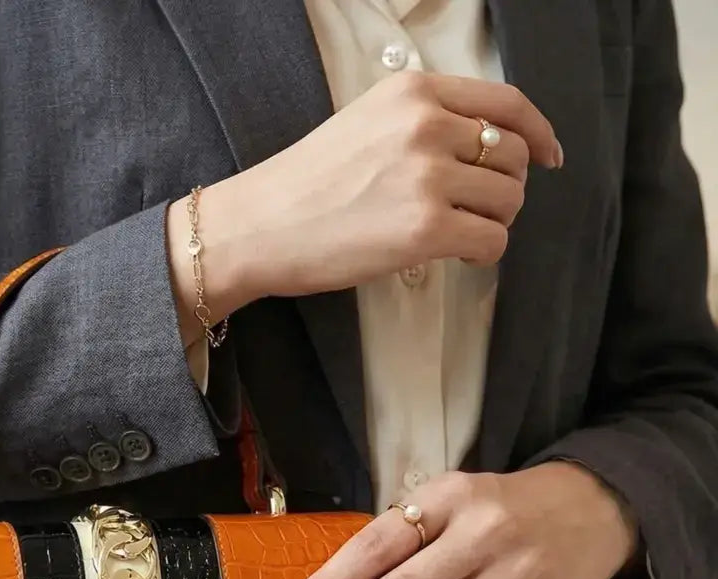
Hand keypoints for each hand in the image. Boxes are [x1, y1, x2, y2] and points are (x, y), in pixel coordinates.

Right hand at [167, 72, 561, 338]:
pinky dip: (483, 252)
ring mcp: (428, 176)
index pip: (506, 102)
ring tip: (458, 235)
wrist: (258, 227)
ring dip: (493, 222)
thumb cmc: (303, 187)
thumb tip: (483, 149)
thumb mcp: (365, 125)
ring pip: (508, 200)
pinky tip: (456, 255)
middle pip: (513, 155)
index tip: (550, 156)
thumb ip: (422, 124)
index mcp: (413, 93)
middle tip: (477, 212)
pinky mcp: (426, 228)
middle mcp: (427, 125)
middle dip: (505, 188)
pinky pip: (491, 240)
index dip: (539, 132)